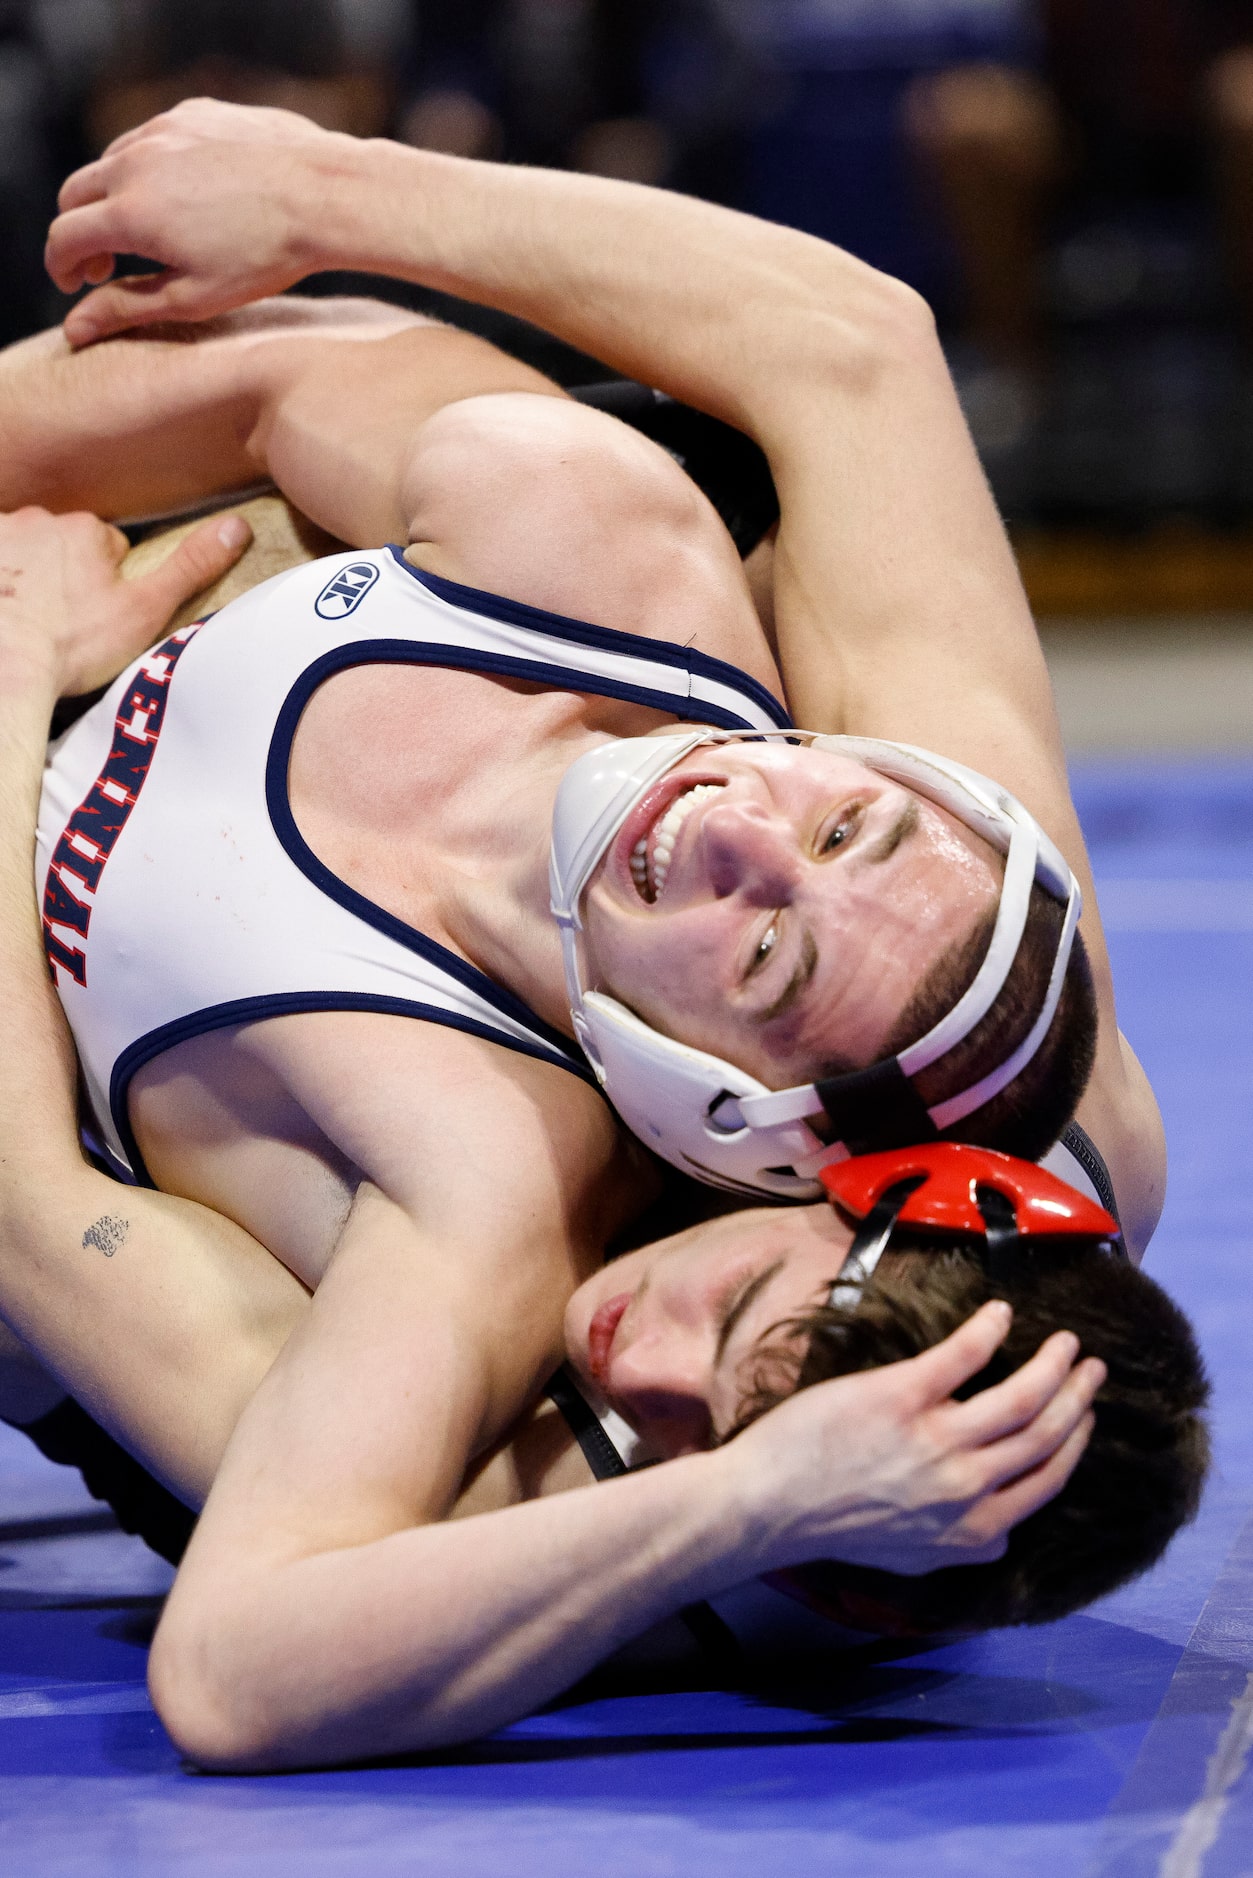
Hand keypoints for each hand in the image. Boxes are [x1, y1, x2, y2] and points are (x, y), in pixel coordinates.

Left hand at [0, 506, 249, 697]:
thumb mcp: (144, 611)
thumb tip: (238, 527)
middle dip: (66, 574)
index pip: (109, 547)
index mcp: (86, 530)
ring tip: (31, 621)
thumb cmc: (73, 646)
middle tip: (66, 622)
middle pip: (64, 544)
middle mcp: (38, 520)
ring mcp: (0, 536)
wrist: (6, 669)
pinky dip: (2, 584)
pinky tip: (7, 615)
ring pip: (25, 552)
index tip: (100, 614)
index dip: (110, 582)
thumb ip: (190, 567)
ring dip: (29, 577)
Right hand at [46, 100, 364, 345]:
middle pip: (76, 193)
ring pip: (111, 161)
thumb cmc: (268, 256)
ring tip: (146, 232)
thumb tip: (76, 328)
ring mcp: (164, 130)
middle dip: (79, 231)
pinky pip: (152, 138)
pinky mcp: (194, 113)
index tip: (75, 284)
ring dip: (113, 197)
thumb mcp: (195, 298)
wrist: (328, 195)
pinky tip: (183, 197)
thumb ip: (128, 309)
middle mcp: (136, 163)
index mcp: (130, 213)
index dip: (61, 266)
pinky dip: (149, 168)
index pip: (64, 237)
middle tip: (106, 265)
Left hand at [726, 1301, 1104, 1577]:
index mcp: (976, 1530)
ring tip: (1063, 1340)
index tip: (1084, 1415)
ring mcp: (937, 1441)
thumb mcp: (916, 1558)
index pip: (1048, 1479)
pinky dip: (988, 1329)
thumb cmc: (835, 1528)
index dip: (1075, 1441)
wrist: (770, 1504)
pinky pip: (963, 1355)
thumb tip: (1002, 1530)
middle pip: (1045, 1434)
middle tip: (1089, 1367)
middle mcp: (967, 1487)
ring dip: (1051, 1363)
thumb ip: (966, 1543)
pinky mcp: (901, 1396)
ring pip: (1021, 1397)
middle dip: (1077, 1397)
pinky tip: (999, 1312)